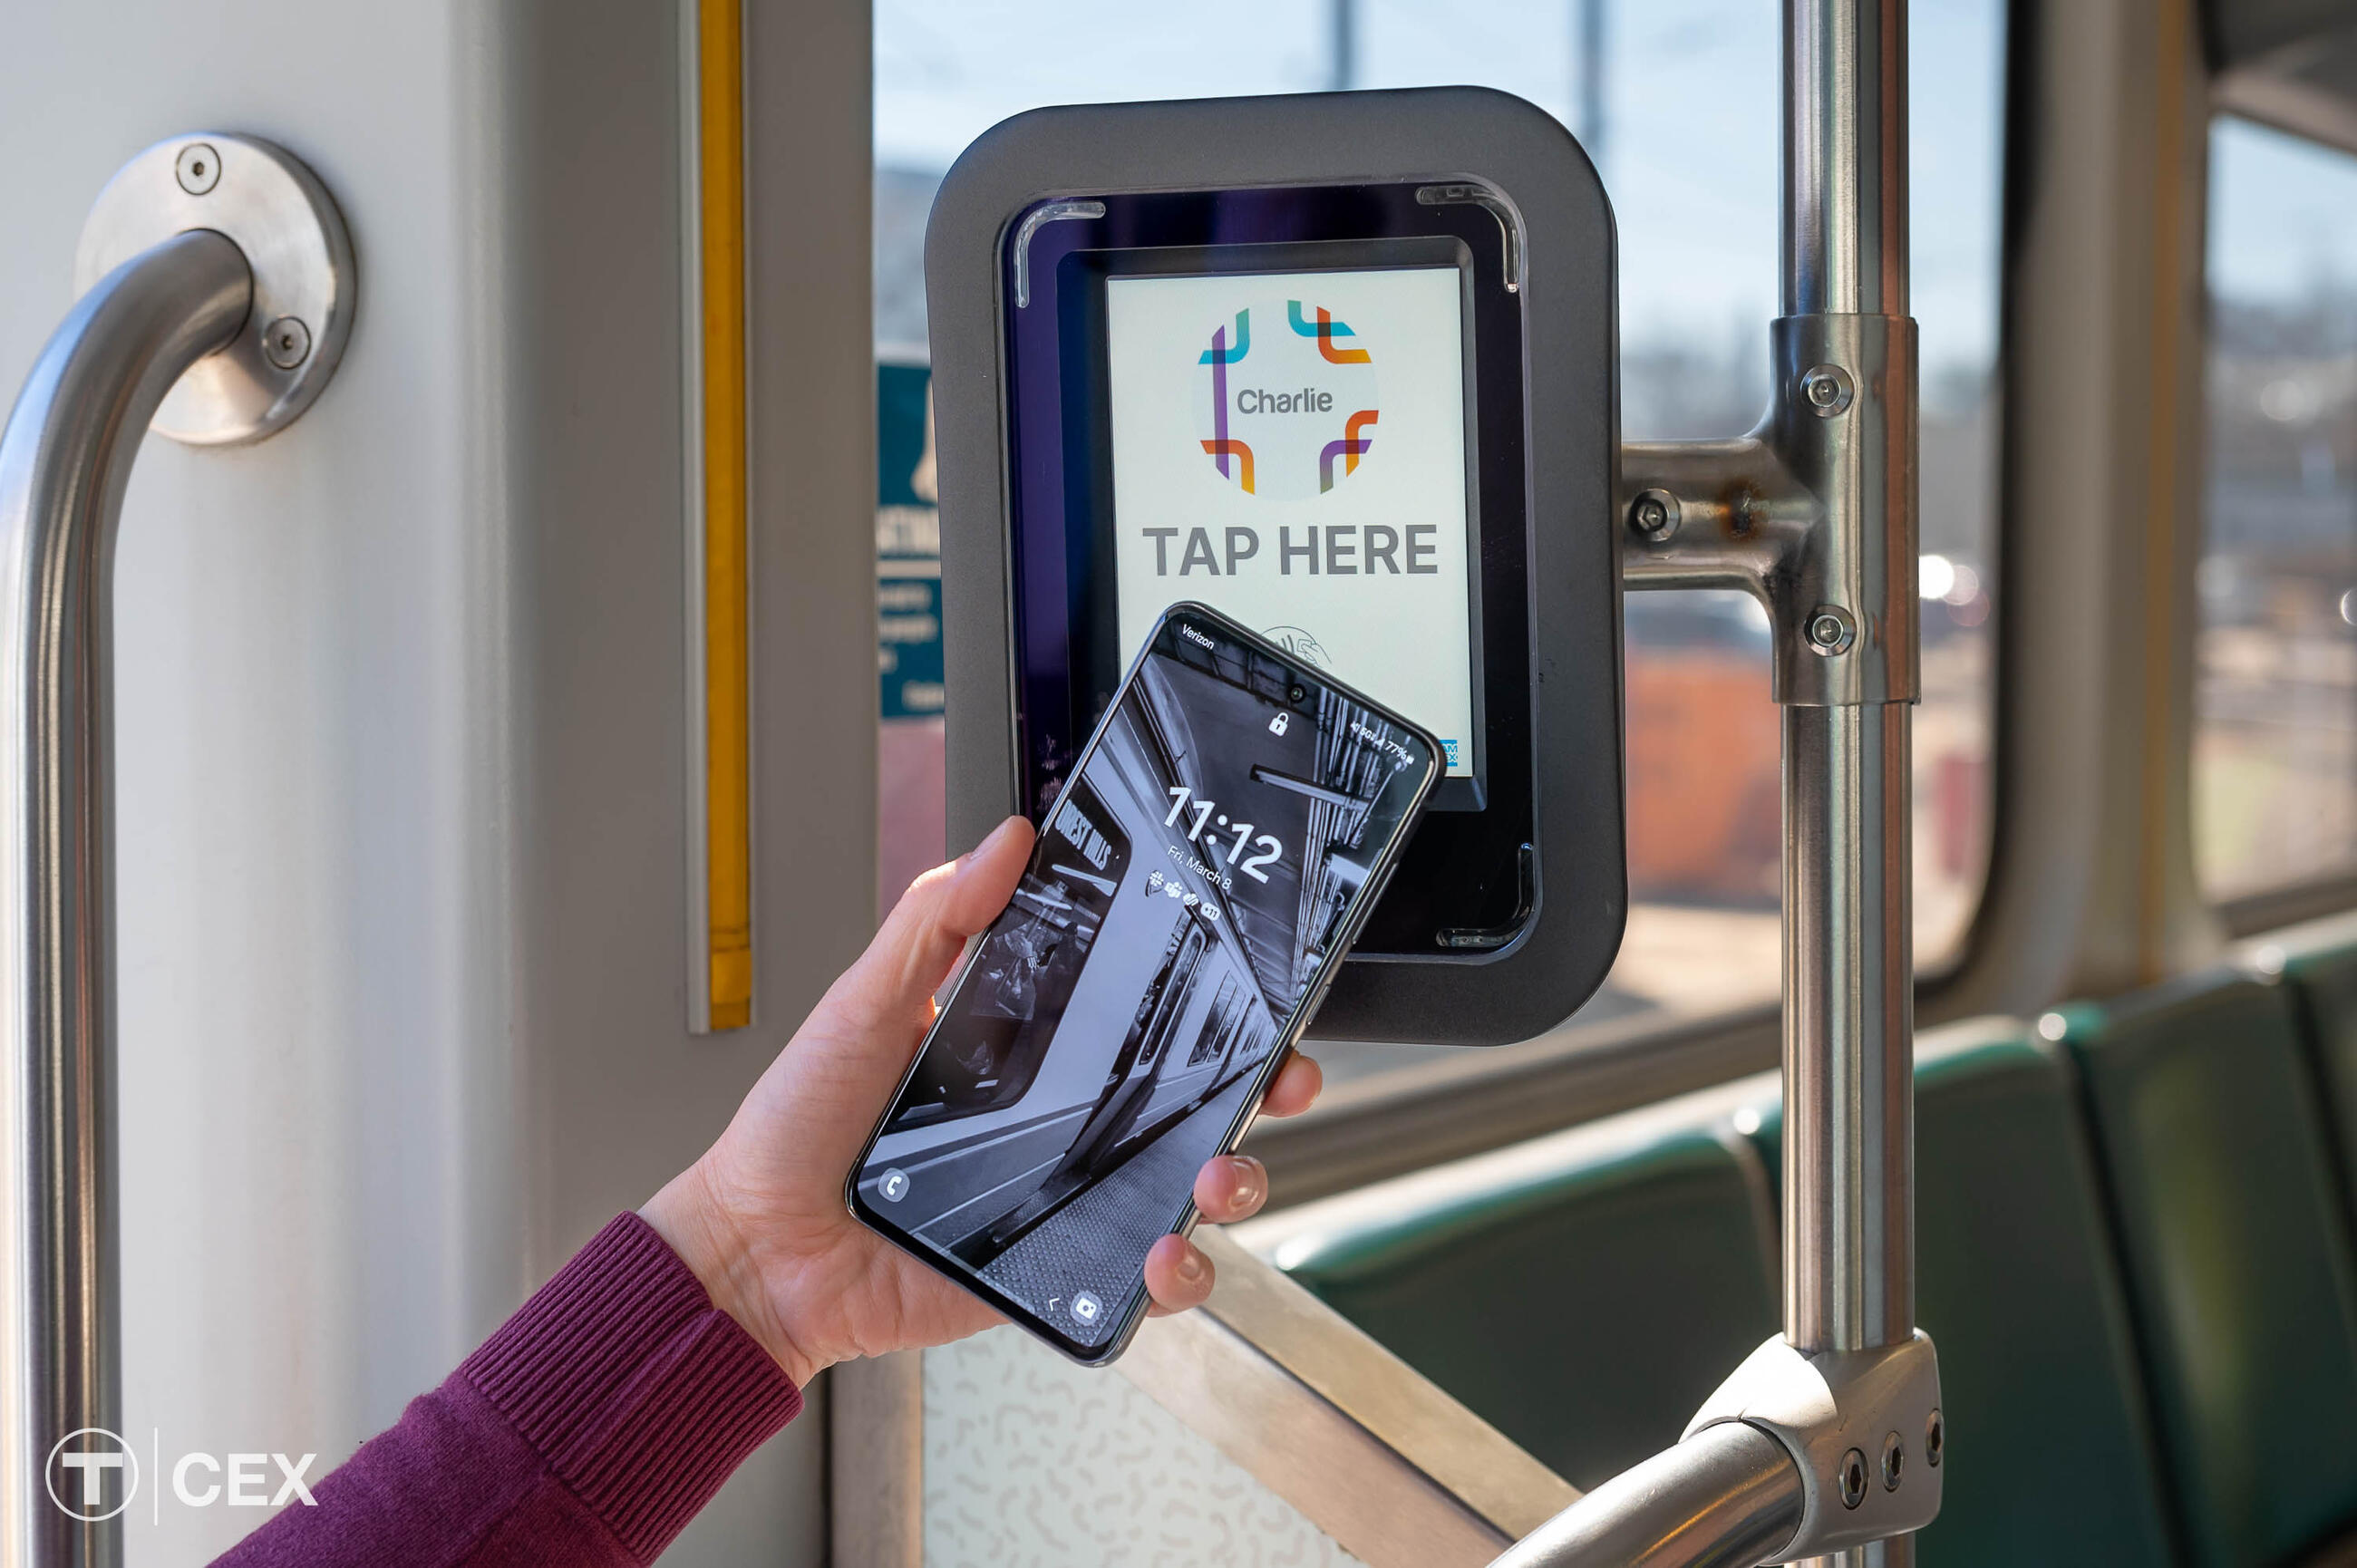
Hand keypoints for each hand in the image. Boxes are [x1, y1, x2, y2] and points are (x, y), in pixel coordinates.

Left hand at [642, 814, 1323, 1384]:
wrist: (759, 1250)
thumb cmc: (797, 1129)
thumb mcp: (866, 1000)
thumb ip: (937, 920)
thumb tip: (1007, 840)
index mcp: (1026, 1050)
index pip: (1140, 1015)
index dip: (1212, 1003)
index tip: (1258, 985)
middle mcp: (1059, 1122)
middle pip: (1193, 1100)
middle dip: (1259, 1087)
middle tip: (1280, 1076)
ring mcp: (1065, 1198)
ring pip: (1188, 1187)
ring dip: (1233, 1178)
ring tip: (1218, 1173)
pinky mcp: (1056, 1272)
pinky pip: (1141, 1277)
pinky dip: (1175, 1270)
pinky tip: (1165, 1250)